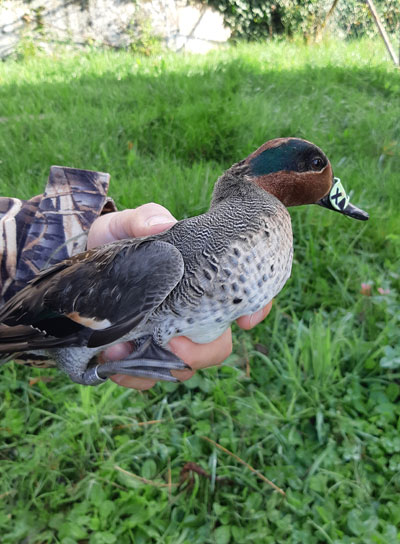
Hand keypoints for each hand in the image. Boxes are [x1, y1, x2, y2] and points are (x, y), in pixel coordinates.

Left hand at [88, 203, 272, 389]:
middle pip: (217, 346)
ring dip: (158, 367)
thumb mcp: (128, 223)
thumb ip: (145, 218)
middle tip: (175, 343)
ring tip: (124, 350)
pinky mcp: (137, 355)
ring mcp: (165, 339)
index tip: (246, 320)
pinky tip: (112, 362)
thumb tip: (163, 225)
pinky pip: (145, 378)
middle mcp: (189, 316)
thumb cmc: (116, 241)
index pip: (242, 300)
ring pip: (182, 369)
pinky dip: (132, 376)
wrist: (82, 265)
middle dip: (202, 353)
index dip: (256, 311)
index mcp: (199, 285)